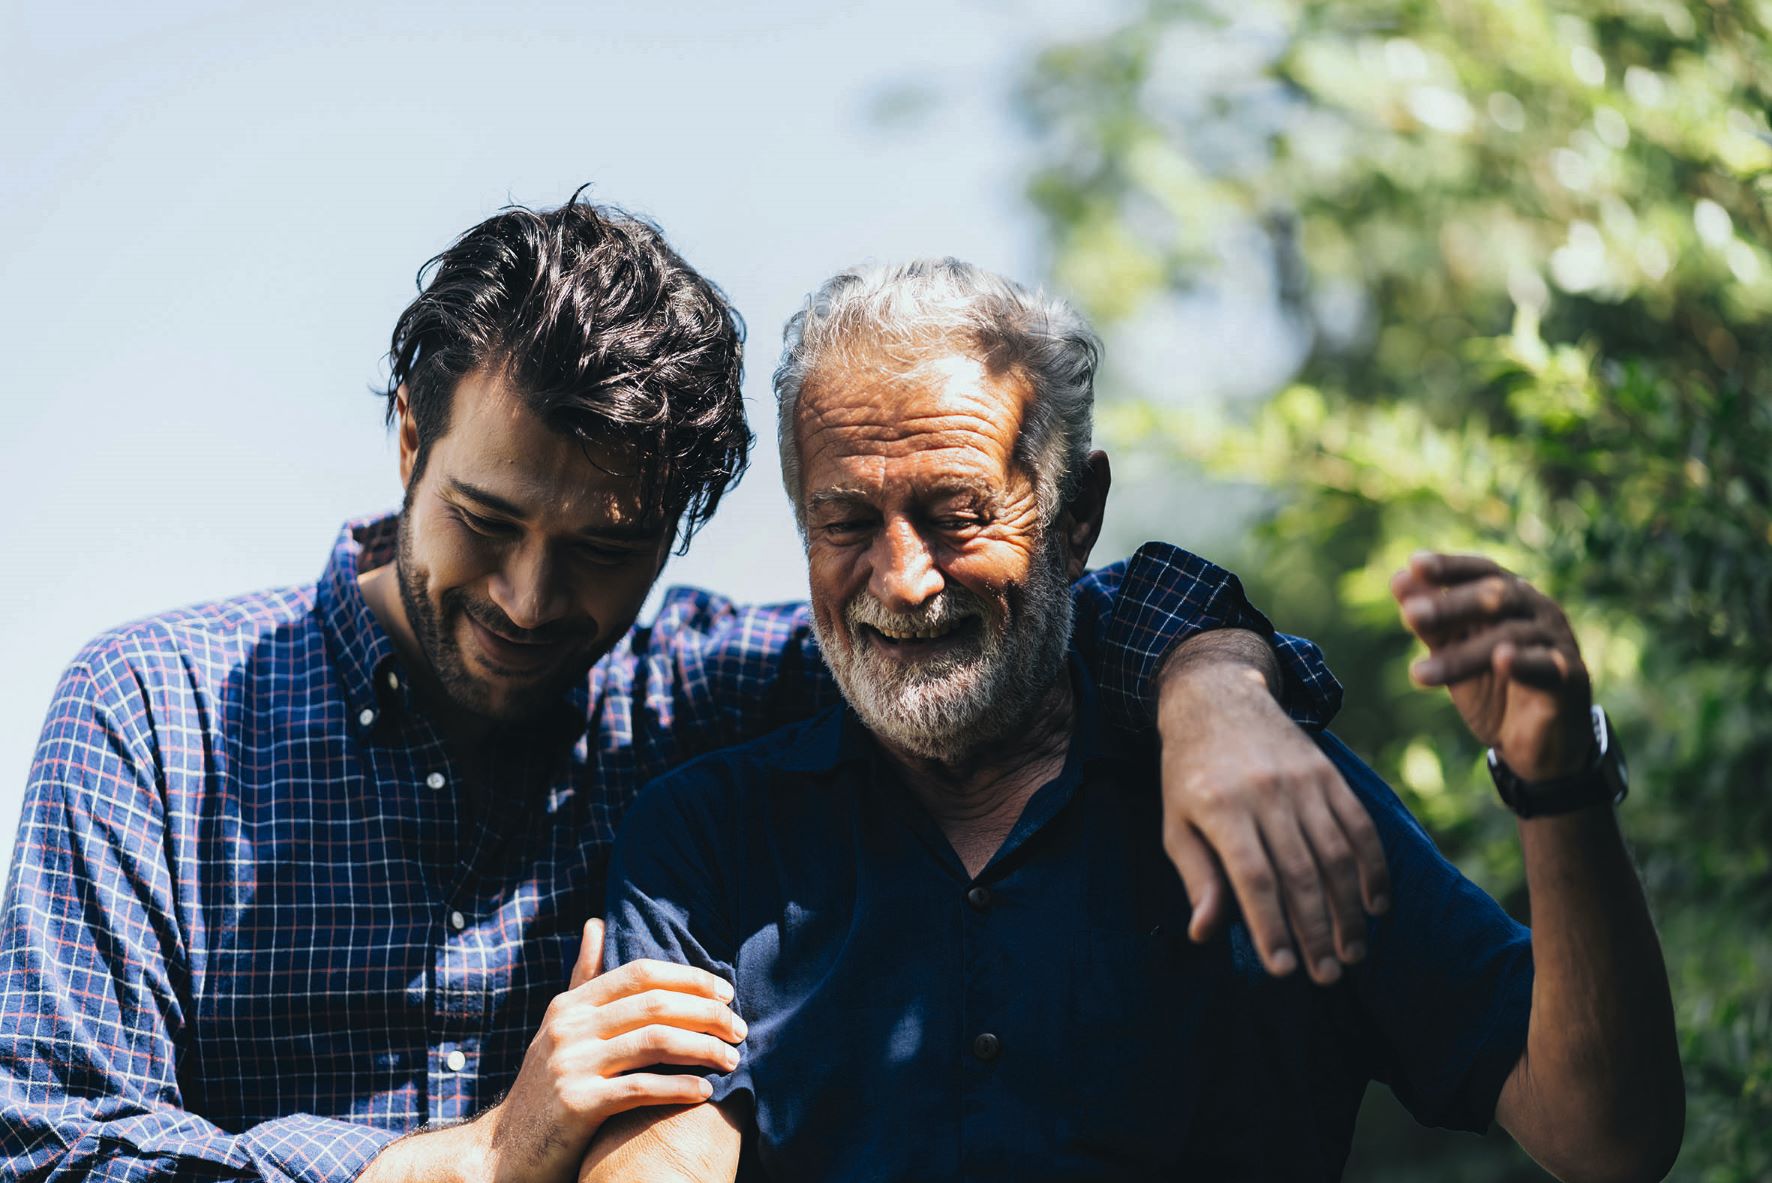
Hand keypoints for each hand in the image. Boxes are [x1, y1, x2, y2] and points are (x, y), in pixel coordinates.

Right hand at [472, 919, 745, 1182]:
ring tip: (732, 1059)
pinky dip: (679, 1087)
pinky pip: (640, 1089)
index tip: (726, 993)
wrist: (501, 1153)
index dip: (689, 978)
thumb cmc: (545, 1088)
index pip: (641, 974)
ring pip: (654, 1042)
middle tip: (741, 1030)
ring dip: (703, 1048)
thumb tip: (596, 924)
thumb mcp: (559, 1028)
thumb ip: (583, 979)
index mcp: (570, 1005)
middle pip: (655, 1005)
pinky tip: (705, 1091)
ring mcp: (570, 1065)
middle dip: (707, 1014)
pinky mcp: (576, 1105)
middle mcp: (569, 1028)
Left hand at [1157, 660, 1389, 985]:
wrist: (1219, 698)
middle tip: (1326, 976)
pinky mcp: (1329, 775)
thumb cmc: (1190, 773)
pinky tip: (1376, 905)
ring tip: (1352, 954)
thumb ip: (1197, 878)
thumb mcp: (1176, 823)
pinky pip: (1360, 826)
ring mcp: (1302, 782)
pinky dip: (1373, 868)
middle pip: (1300, 873)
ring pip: (1337, 855)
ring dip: (1349, 910)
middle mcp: (1266, 793)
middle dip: (1316, 931)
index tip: (1284, 970)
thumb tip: (1204, 933)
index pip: (1253, 878)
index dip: (1271, 927)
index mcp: (1220, 807)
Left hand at [1391, 552, 1593, 781]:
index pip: (1481, 572)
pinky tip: (1501, 660)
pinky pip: (1547, 665)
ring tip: (1419, 674)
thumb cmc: (1493, 687)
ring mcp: (1557, 641)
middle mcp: (1538, 610)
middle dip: (1450, 606)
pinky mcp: (1571, 677)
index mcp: (1511, 596)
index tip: (1414, 564)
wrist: (1538, 743)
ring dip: (1462, 655)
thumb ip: (1431, 623)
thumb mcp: (1454, 653)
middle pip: (1496, 596)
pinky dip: (1523, 661)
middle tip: (1410, 614)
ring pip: (1510, 636)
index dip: (1450, 567)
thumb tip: (1398, 580)